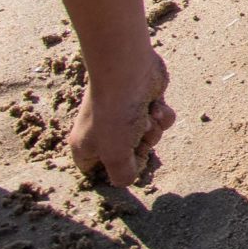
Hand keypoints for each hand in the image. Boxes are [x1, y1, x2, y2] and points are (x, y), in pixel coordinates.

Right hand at [69, 47, 174, 187]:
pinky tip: (154, 104)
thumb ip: (122, 175)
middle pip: (130, 158)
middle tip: (135, 136)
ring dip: (152, 130)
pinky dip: (161, 115)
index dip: (113, 174)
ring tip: (144, 116)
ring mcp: (125, 117)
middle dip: (140, 148)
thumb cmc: (115, 113)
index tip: (124, 168)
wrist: (128, 69)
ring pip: (149, 138)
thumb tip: (127, 179)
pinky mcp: (145, 103)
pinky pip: (160, 121)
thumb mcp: (116, 155)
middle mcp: (104, 133)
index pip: (96, 173)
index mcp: (86, 148)